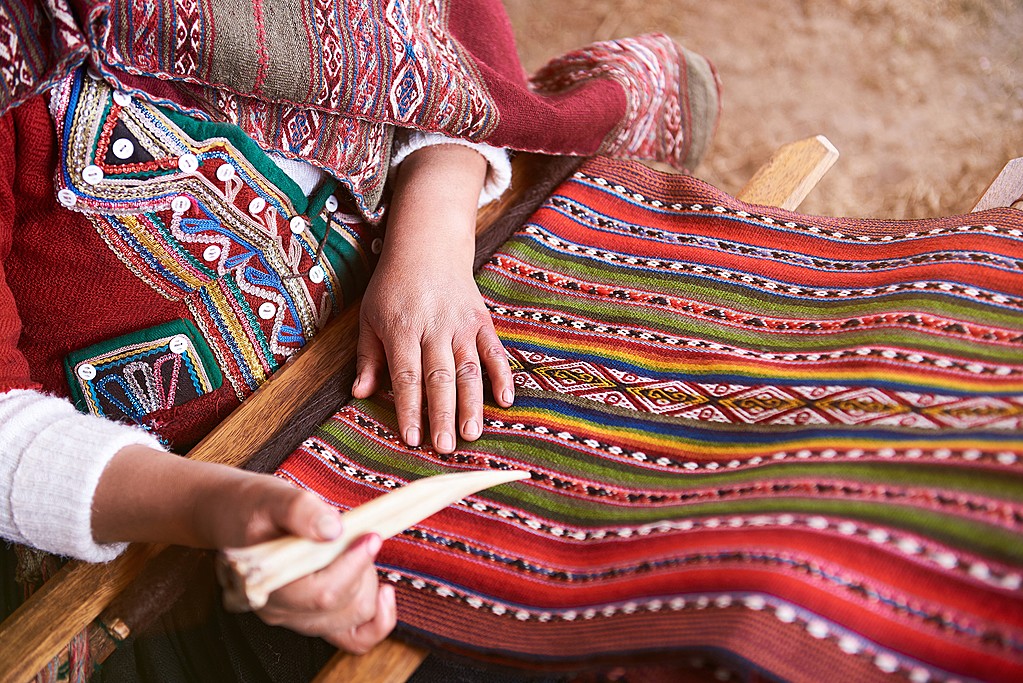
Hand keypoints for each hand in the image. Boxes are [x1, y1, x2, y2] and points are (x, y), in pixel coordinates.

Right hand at [92, 447, 396, 652]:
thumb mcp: (271, 496)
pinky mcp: (313, 617)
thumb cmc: (250, 506)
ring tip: (357, 549)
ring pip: (352, 620)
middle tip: (361, 533)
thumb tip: (333, 529)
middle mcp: (279, 611)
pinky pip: (353, 638)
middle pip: (341, 608)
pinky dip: (376, 620)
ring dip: (367, 584)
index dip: (353, 565)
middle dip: (363, 569)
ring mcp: (296, 618)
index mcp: (265, 585)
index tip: (371, 535)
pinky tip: (385, 592)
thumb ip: (299, 510)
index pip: (321, 593)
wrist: (233, 516)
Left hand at [352, 144, 513, 452]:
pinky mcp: (481, 321)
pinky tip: (506, 400)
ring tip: (471, 435)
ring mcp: (461, 325)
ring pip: (468, 370)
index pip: (406, 377)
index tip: (411, 438)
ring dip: (471, 404)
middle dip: (442, 415)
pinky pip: (494, 351)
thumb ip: (368, 357)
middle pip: (439, 378)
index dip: (410, 409)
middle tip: (444, 448)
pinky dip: (502, 375)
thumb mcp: (370, 317)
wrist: (428, 246)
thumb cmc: (392, 286)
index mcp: (402, 329)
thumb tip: (360, 394)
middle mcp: (434, 329)